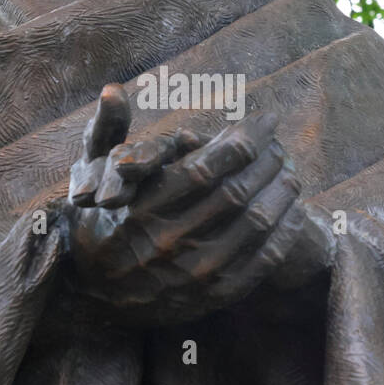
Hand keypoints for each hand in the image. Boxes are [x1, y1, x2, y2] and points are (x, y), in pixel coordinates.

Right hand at [65, 84, 307, 324]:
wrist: (94, 294)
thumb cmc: (99, 221)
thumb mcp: (90, 174)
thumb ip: (107, 130)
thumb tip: (114, 89)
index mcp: (142, 208)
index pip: (207, 166)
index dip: (244, 139)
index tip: (264, 119)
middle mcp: (170, 241)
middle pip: (236, 191)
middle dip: (266, 160)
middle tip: (278, 143)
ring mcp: (194, 272)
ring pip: (255, 223)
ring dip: (281, 192)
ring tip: (289, 170)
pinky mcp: (214, 295)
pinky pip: (263, 260)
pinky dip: (284, 230)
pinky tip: (292, 209)